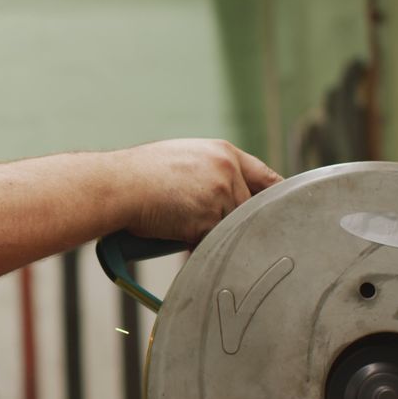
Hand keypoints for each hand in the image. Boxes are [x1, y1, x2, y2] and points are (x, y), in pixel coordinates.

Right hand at [124, 139, 281, 242]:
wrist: (117, 184)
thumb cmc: (137, 174)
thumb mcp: (181, 158)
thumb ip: (208, 171)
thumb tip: (218, 194)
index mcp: (222, 152)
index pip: (264, 177)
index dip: (272, 196)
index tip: (279, 211)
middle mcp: (227, 170)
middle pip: (248, 208)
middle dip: (230, 221)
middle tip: (213, 229)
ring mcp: (220, 195)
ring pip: (230, 227)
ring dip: (211, 235)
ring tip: (181, 227)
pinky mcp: (208, 219)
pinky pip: (213, 242)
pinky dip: (198, 246)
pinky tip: (178, 238)